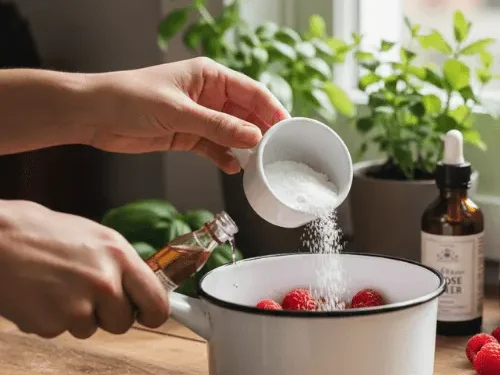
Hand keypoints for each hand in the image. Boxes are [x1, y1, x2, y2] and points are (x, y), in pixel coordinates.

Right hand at [0, 200, 168, 338]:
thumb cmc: (46, 234)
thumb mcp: (98, 239)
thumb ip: (123, 266)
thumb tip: (141, 289)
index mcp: (119, 256)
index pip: (157, 302)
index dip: (153, 313)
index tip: (148, 315)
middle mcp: (104, 281)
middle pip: (124, 323)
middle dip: (109, 314)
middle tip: (89, 294)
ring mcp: (78, 305)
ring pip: (91, 329)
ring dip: (78, 316)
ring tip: (59, 286)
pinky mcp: (52, 323)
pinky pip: (62, 331)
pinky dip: (53, 319)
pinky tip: (42, 295)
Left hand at [85, 57, 289, 173]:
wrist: (95, 115)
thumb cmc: (131, 98)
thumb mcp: (179, 112)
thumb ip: (218, 126)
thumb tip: (254, 137)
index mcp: (210, 76)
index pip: (251, 92)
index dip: (272, 110)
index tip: (288, 129)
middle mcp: (209, 95)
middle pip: (245, 114)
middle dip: (261, 132)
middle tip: (278, 152)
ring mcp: (199, 117)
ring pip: (232, 132)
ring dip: (244, 147)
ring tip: (259, 163)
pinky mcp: (188, 136)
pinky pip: (214, 147)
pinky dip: (224, 156)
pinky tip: (234, 167)